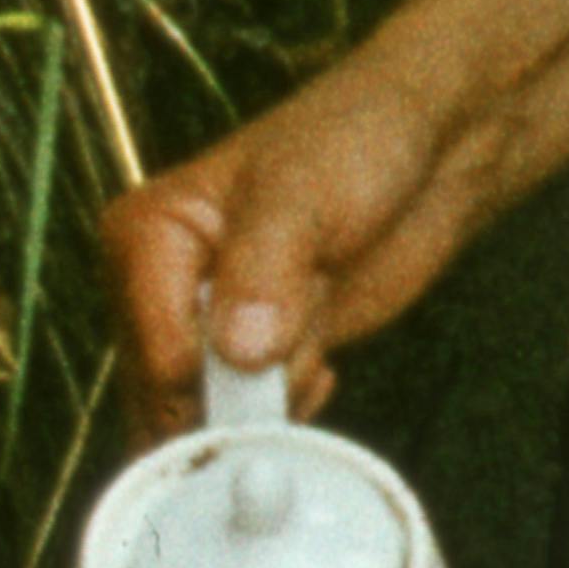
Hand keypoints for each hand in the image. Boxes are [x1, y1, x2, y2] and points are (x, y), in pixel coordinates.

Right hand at [106, 45, 520, 410]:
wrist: (424, 152)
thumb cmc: (355, 141)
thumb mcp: (303, 192)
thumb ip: (263, 267)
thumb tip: (239, 350)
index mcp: (143, 237)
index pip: (156, 352)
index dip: (220, 375)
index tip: (281, 348)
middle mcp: (158, 289)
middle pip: (172, 402)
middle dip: (248, 396)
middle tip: (305, 333)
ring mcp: (204, 330)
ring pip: (212, 422)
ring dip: (277, 400)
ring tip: (313, 323)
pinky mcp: (250, 359)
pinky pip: (249, 426)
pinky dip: (295, 408)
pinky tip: (322, 353)